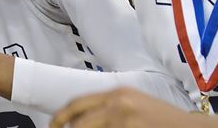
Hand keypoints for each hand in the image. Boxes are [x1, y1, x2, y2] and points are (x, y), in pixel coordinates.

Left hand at [50, 88, 198, 127]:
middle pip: (79, 124)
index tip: (52, 126)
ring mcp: (126, 121)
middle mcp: (119, 104)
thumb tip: (80, 121)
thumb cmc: (165, 121)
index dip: (60, 118)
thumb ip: (110, 109)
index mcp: (117, 94)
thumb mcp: (135, 106)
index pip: (77, 104)